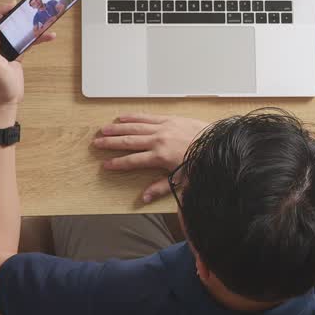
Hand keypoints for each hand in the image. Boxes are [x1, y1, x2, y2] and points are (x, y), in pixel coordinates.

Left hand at [0, 1, 56, 111]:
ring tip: (41, 18)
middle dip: (16, 15)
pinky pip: (26, 43)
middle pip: (5, 24)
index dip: (0, 11)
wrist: (6, 102)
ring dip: (29, 26)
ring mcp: (6, 50)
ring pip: (17, 32)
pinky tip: (48, 36)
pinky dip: (37, 39)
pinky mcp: (15, 56)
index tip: (11, 4)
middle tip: (27, 7)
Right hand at [92, 114, 208, 201]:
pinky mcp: (169, 119)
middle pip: (129, 142)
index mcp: (160, 157)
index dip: (117, 163)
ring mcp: (163, 128)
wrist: (217, 144)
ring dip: (118, 128)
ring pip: (135, 127)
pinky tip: (123, 117)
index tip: (105, 164)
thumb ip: (161, 187)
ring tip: (104, 129)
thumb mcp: (182, 181)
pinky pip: (147, 117)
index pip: (133, 161)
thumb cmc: (201, 163)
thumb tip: (144, 198)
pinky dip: (134, 117)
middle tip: (97, 143)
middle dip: (111, 143)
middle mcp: (158, 141)